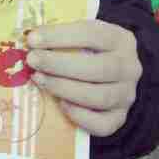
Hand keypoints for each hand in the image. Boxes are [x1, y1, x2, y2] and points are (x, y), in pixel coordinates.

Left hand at [26, 20, 141, 136]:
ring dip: (64, 88)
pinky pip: (102, 124)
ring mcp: (126, 95)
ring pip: (99, 96)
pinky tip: (60, 104)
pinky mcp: (119, 118)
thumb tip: (30, 40)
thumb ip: (62, 36)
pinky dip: (79, 116)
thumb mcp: (82, 35)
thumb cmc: (90, 50)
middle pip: (99, 68)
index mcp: (120, 39)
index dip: (60, 36)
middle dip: (60, 64)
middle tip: (33, 60)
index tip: (33, 38)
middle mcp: (129, 68)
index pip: (92, 34)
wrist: (112, 75)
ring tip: (39, 79)